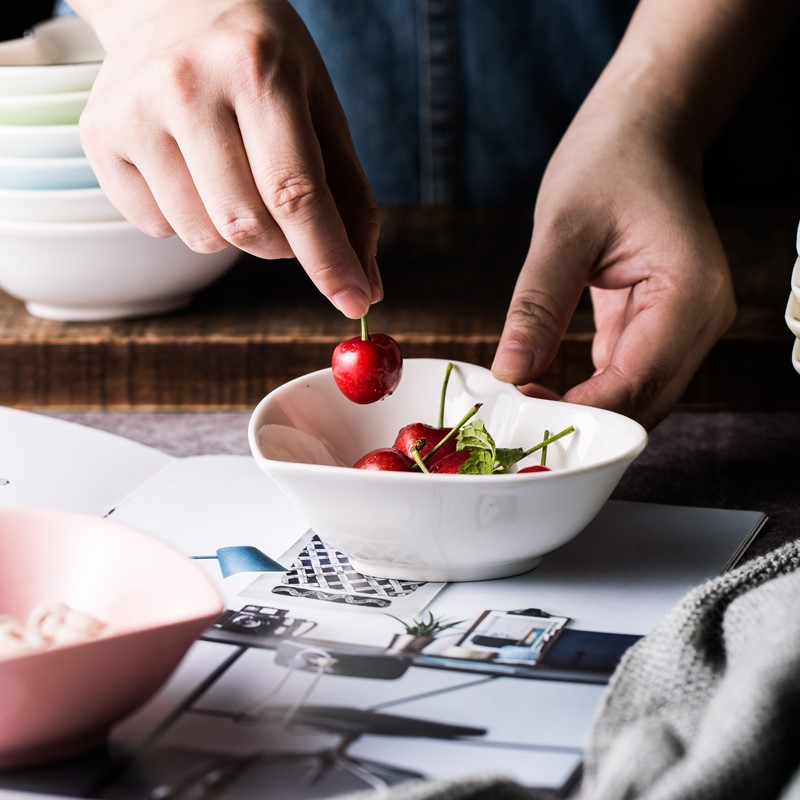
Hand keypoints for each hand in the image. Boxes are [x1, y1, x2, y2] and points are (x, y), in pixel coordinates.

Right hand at [74, 0, 381, 317]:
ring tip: (235, 175)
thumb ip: (349, 197)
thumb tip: (365, 285)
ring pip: (203, 237)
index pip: (295, 192)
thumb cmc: (261, 59)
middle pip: (248, 226)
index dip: (329, 260)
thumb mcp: (319, 107)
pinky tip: (191, 169)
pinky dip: (189, 219)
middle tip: (289, 215)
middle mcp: (184, 85)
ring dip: (235, 233)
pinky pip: (158, 228)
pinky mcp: (98, 138)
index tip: (355, 303)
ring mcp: (132, 113)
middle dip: (283, 245)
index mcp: (256, 68)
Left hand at [491, 93, 735, 429]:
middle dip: (584, 420)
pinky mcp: (659, 324)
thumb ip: (538, 304)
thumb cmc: (610, 161)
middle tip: (517, 420)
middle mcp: (700, 319)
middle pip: (644, 403)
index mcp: (690, 294)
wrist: (642, 131)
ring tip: (523, 403)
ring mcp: (684, 325)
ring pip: (636, 396)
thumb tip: (509, 371)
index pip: (638, 383)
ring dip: (584, 409)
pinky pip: (624, 375)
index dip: (582, 412)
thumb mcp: (562, 228)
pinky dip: (587, 389)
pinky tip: (542, 385)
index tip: (524, 416)